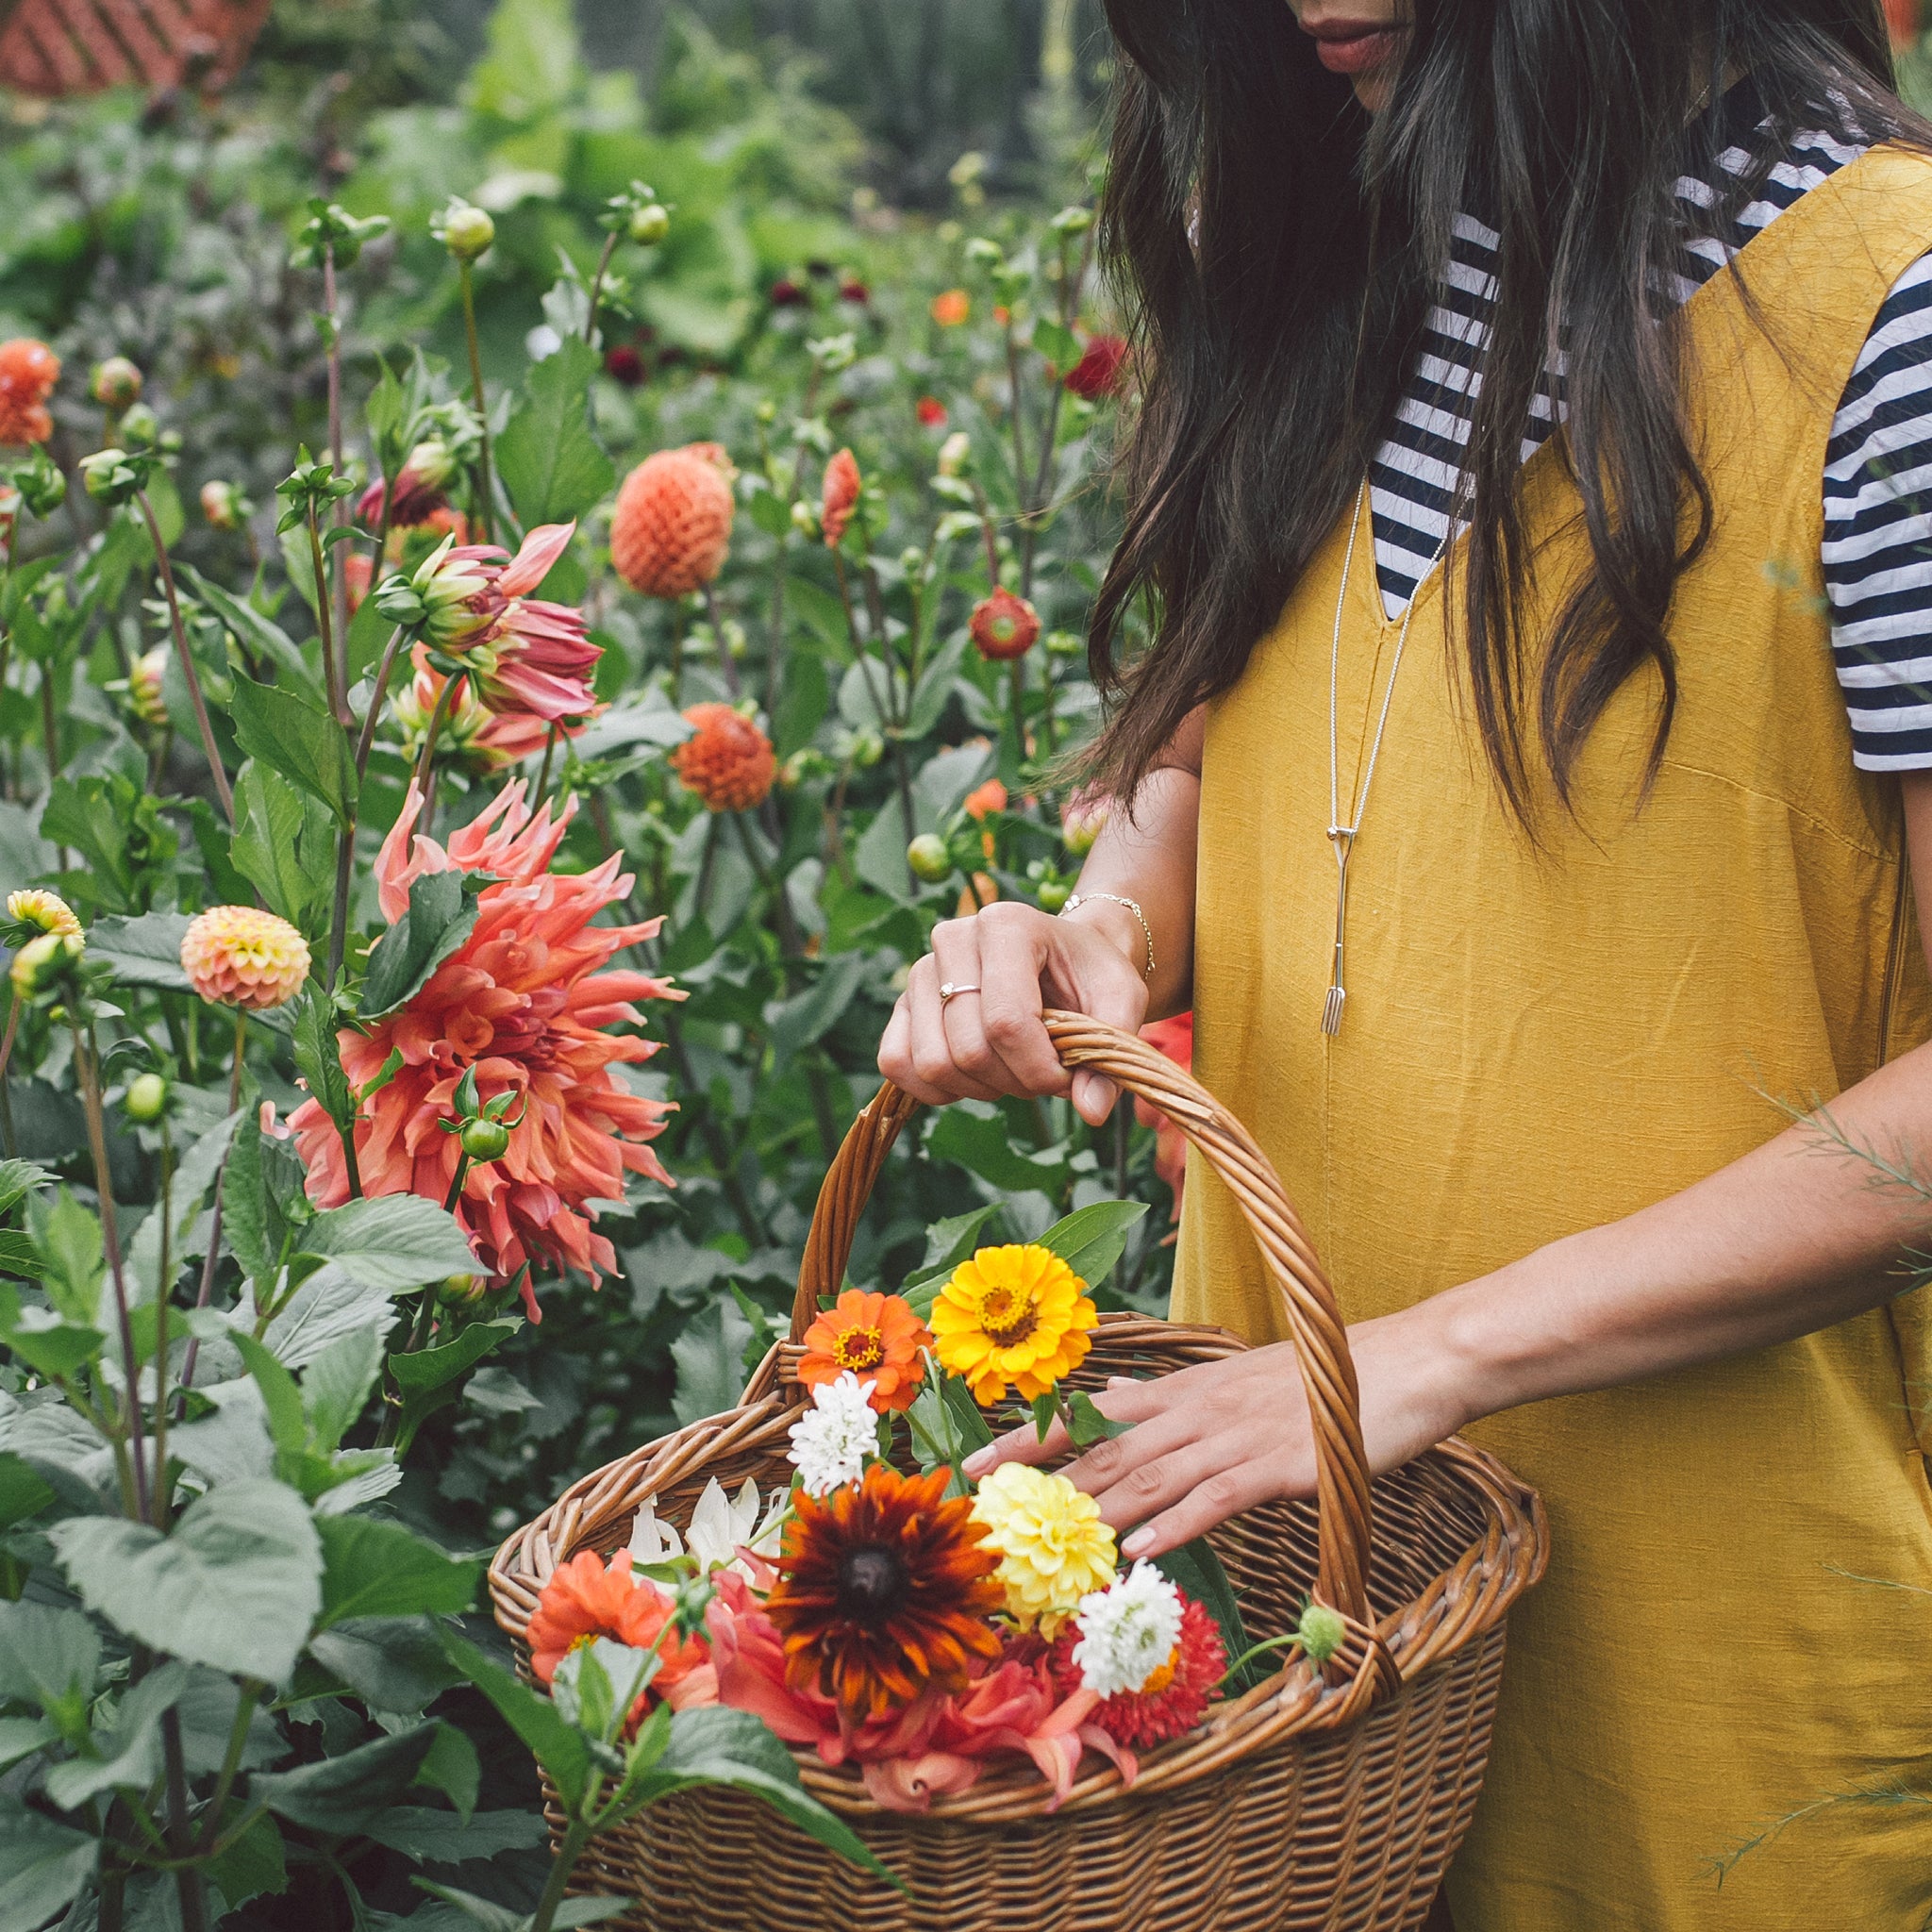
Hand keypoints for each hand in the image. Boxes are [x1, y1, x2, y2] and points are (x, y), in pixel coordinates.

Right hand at [878, 899, 1148, 1124]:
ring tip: (1013, 1071)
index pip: (1007, 1021)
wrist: (1066, 957)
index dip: (1039, 1069)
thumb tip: (1091, 1111)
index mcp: (1006, 924)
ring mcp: (920, 970)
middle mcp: (952, 938)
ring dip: (980, 1088)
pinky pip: (896, 1062)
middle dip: (1016, 1081)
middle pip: (970, 1049)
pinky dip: (935, 1089)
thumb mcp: (1121, 1000)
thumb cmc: (1092, 975)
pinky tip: (974, 1080)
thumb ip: (1110, 1051)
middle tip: (1045, 1073)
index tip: (1068, 1077)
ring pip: (933, 1063)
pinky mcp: (902, 1004)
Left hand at [959, 1310, 1475, 1559]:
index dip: (1030, 1438)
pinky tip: (1138, 1551)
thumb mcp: (1244, 1383)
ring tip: (1040, 1544)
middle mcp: (1198, 1410)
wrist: (1406, 1361)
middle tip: (982, 1510)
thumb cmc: (1329, 1378)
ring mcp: (1235, 1437)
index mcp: (1187, 1390)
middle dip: (1038, 1482)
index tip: (975, 1461)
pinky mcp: (1276, 1465)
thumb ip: (1190, 1406)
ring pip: (1147, 1477)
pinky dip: (1173, 1525)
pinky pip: (1214, 1498)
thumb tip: (1137, 1416)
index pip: (1092, 1413)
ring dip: (1091, 1513)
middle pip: (1103, 1449)